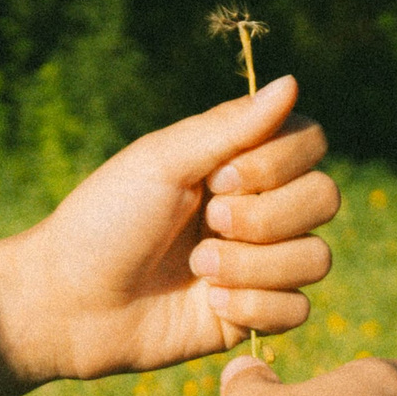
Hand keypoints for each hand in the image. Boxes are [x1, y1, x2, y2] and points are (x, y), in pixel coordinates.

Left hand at [0, 75, 340, 395]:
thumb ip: (231, 126)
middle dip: (267, 216)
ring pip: (316, 258)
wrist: (72, 303)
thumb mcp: (163, 162)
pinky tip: (210, 305)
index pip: (310, 142)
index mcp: (240, 162)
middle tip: (209, 221)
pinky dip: (254, 307)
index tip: (218, 176)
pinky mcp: (258, 313)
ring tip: (196, 269)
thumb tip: (292, 81)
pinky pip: (298, 310)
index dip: (278, 162)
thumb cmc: (105, 221)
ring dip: (254, 266)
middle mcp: (262, 209)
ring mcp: (264, 263)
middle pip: (325, 198)